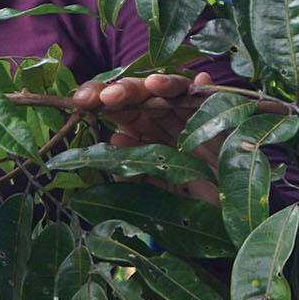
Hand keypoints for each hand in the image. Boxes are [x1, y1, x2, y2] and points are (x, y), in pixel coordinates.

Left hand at [69, 71, 220, 204]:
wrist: (214, 218)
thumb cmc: (176, 201)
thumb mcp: (145, 190)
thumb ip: (128, 168)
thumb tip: (117, 137)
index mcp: (139, 130)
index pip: (116, 107)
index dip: (97, 100)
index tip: (81, 103)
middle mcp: (161, 119)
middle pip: (141, 94)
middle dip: (124, 90)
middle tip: (108, 97)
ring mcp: (189, 119)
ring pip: (173, 91)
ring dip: (162, 85)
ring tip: (151, 85)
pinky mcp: (217, 124)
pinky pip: (211, 103)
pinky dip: (205, 89)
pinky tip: (199, 81)